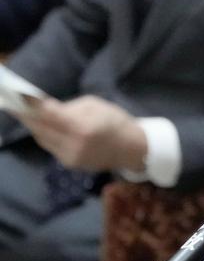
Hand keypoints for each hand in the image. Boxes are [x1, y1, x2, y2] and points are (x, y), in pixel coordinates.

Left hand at [20, 95, 147, 171]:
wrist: (132, 149)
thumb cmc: (115, 121)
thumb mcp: (94, 105)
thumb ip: (69, 107)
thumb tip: (45, 108)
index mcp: (82, 127)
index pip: (48, 114)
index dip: (31, 105)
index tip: (19, 95)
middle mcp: (74, 144)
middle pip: (40, 128)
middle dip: (27, 115)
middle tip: (14, 104)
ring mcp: (71, 157)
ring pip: (42, 138)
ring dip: (34, 126)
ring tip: (26, 114)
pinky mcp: (71, 164)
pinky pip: (50, 147)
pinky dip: (45, 136)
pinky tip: (44, 128)